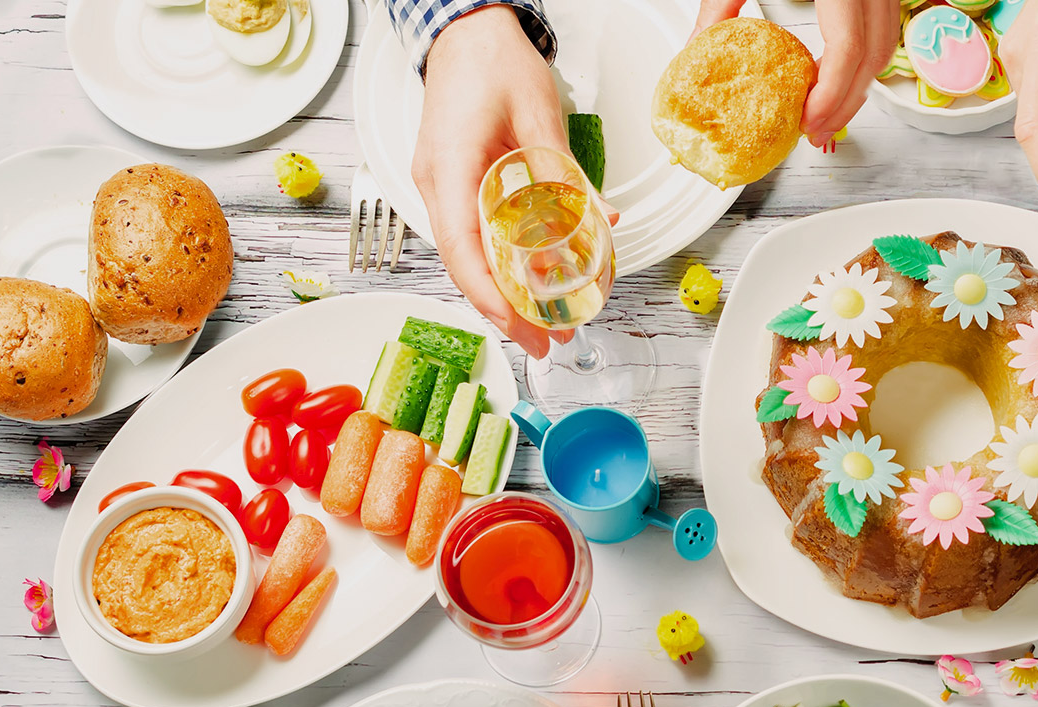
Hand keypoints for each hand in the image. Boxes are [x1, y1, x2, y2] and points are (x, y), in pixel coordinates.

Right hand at [413, 6, 569, 357]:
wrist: (465, 32)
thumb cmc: (493, 63)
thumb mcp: (539, 114)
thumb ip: (565, 172)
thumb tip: (601, 220)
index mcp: (449, 166)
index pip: (460, 246)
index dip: (488, 294)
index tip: (518, 324)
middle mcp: (436, 183)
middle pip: (465, 263)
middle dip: (505, 310)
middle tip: (548, 343)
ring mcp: (442, 186)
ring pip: (470, 255)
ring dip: (506, 294)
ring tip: (548, 324)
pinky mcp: (456, 185)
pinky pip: (476, 236)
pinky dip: (503, 266)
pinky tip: (534, 286)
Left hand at [694, 0, 899, 146]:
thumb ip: (722, 3)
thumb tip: (697, 47)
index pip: (848, 50)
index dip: (831, 95)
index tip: (809, 123)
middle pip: (874, 59)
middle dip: (847, 104)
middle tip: (816, 132)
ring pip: (884, 48)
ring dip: (857, 86)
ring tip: (824, 113)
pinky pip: (882, 32)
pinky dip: (861, 61)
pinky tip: (833, 76)